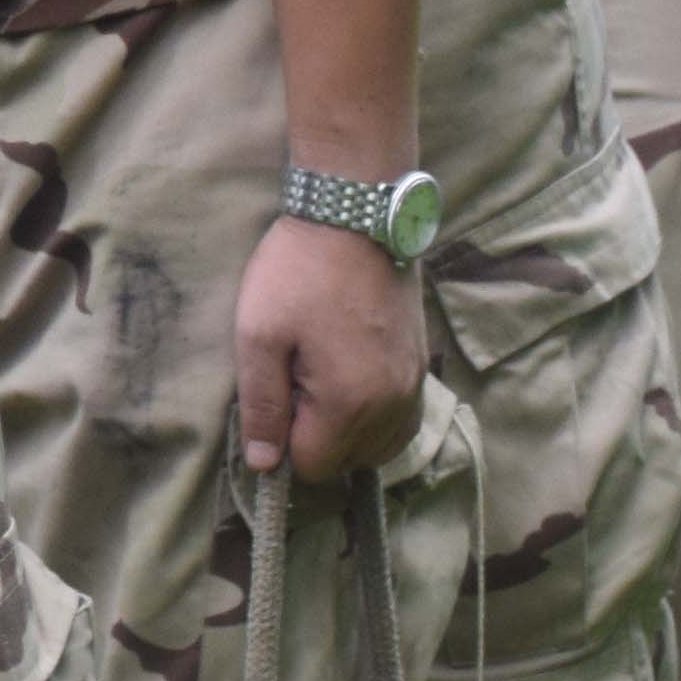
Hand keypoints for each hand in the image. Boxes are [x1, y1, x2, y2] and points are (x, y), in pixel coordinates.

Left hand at [232, 211, 425, 483]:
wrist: (354, 214)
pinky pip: (400, 420)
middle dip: (314, 434)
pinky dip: (374, 415)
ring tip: (320, 373)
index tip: (275, 393)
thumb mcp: (259, 336)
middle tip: (295, 376)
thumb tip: (263, 465)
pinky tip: (349, 376)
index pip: (312, 466)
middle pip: (347, 460)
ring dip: (345, 428)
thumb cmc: (298, 271)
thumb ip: (261, 406)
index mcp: (350, 403)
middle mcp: (393, 404)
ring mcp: (414, 385)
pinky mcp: (421, 365)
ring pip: (377, 445)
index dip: (282, 441)